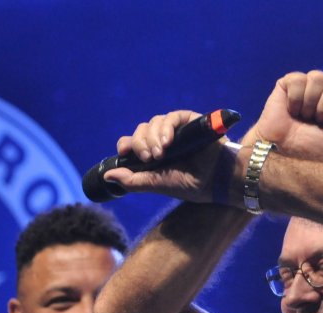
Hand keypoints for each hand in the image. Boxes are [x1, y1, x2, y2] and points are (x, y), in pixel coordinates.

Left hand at [102, 110, 226, 202]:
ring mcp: (176, 129)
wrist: (215, 181)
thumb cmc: (188, 184)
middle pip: (140, 131)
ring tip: (161, 154)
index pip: (132, 142)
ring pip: (153, 123)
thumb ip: (132, 180)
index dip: (126, 144)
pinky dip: (166, 127)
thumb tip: (107, 175)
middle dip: (140, 144)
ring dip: (153, 138)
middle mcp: (163, 139)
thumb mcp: (156, 184)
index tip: (124, 152)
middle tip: (150, 159)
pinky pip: (171, 117)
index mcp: (153, 154)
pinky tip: (168, 142)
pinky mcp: (190, 121)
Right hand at [241, 70, 322, 160]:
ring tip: (303, 118)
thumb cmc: (313, 156)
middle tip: (317, 123)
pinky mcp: (289, 84)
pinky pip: (300, 78)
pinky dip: (295, 99)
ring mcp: (309, 88)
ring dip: (311, 104)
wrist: (282, 158)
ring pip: (320, 77)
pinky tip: (291, 111)